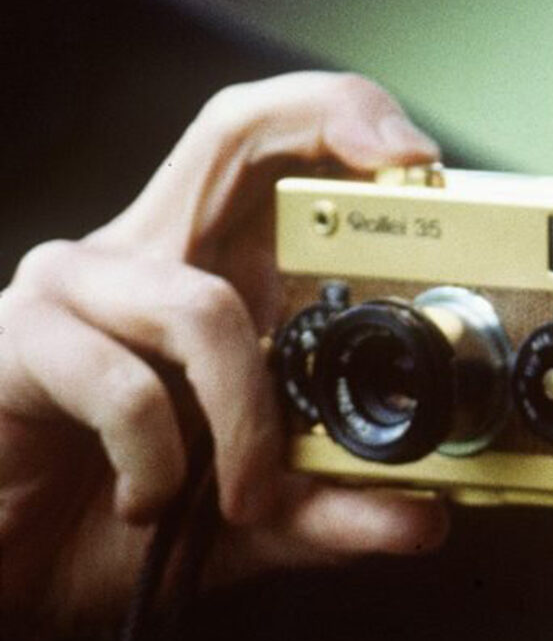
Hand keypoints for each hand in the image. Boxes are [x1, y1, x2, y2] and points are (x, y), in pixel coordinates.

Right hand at [0, 72, 450, 639]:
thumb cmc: (98, 521)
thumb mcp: (243, 519)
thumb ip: (327, 509)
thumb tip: (424, 517)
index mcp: (204, 269)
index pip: (267, 148)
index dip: (341, 118)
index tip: (418, 158)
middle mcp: (142, 254)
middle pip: (235, 132)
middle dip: (329, 127)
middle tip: (408, 172)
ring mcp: (74, 287)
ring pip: (205, 307)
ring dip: (248, 418)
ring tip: (245, 495)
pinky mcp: (15, 344)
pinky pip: (125, 388)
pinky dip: (162, 460)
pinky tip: (145, 502)